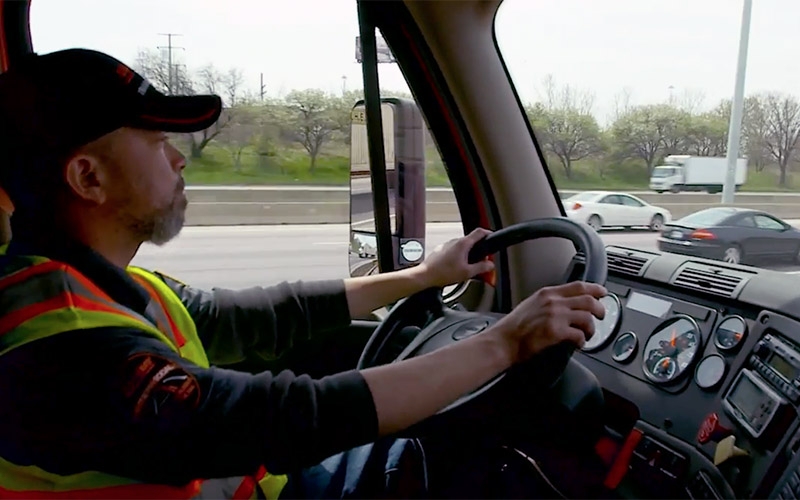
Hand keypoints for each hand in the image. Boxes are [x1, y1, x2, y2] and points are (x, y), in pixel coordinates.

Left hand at [415, 228, 494, 288]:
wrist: (425, 276)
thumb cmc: (443, 273)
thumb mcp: (467, 272)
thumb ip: (481, 267)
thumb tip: (490, 265)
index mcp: (463, 244)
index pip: (479, 232)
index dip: (488, 233)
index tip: (492, 236)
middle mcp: (454, 241)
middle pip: (471, 241)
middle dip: (478, 250)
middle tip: (482, 260)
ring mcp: (446, 245)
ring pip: (461, 247)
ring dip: (467, 254)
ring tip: (468, 267)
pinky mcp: (441, 250)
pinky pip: (453, 251)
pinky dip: (458, 256)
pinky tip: (456, 268)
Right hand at [490, 281, 606, 363]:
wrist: (503, 342)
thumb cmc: (513, 328)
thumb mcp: (531, 304)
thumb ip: (549, 301)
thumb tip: (566, 304)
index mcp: (547, 293)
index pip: (578, 286)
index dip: (595, 289)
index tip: (602, 293)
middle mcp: (553, 302)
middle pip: (588, 300)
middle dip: (600, 309)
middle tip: (601, 316)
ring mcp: (555, 316)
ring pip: (587, 317)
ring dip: (592, 328)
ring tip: (588, 335)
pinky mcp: (556, 332)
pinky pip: (579, 335)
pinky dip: (582, 341)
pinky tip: (578, 344)